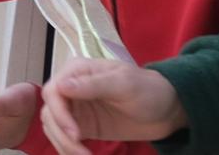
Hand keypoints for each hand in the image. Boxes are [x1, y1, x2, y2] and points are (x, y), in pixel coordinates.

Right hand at [40, 60, 186, 154]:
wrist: (167, 110)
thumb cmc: (148, 90)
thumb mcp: (124, 84)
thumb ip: (93, 85)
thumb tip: (61, 85)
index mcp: (77, 71)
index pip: (53, 91)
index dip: (59, 114)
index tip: (75, 134)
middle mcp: (71, 88)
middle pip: (50, 112)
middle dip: (62, 134)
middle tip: (82, 152)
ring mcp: (75, 108)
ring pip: (53, 127)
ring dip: (64, 145)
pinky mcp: (82, 126)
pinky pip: (65, 138)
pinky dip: (69, 150)